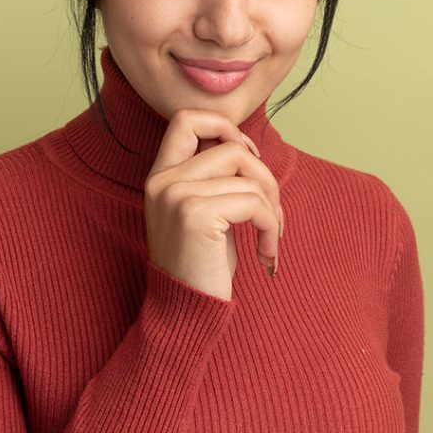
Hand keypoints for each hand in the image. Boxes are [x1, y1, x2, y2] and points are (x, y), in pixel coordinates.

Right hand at [143, 108, 282, 301]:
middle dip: (264, 175)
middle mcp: (163, 180)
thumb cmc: (201, 265)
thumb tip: (247, 147)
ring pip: (248, 175)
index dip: (225, 127)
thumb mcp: (201, 212)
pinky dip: (271, 227)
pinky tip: (266, 254)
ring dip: (272, 207)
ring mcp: (176, 195)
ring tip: (270, 236)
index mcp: (161, 176)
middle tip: (271, 211)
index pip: (186, 118)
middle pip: (231, 146)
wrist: (184, 313)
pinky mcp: (195, 214)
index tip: (247, 158)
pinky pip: (254, 203)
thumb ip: (211, 177)